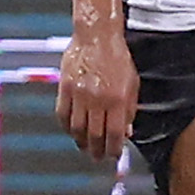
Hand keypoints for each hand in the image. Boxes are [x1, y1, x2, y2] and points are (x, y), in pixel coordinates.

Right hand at [55, 24, 137, 162]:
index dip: (113, 150)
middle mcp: (97, 99)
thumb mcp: (132, 84)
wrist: (96, 37)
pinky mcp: (65, 88)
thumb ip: (129, 110)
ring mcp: (79, 94)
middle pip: (94, 135)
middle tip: (98, 157)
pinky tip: (71, 130)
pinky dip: (66, 126)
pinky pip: (62, 114)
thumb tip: (126, 133)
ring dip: (80, 142)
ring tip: (84, 146)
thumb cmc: (118, 58)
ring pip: (77, 129)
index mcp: (117, 99)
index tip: (113, 156)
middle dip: (97, 150)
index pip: (114, 135)